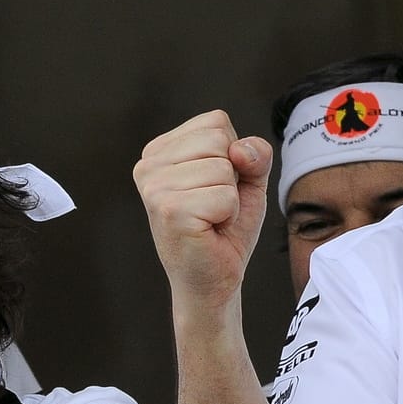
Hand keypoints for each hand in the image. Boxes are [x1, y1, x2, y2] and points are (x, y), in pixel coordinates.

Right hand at [134, 110, 271, 315]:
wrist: (212, 281)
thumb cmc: (224, 230)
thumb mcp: (247, 181)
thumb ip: (254, 154)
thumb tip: (239, 150)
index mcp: (160, 151)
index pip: (216, 122)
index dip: (232, 156)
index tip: (215, 186)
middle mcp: (148, 166)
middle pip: (219, 140)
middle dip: (232, 176)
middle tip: (214, 207)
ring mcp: (154, 188)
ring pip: (223, 168)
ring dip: (230, 199)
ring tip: (210, 219)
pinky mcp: (169, 211)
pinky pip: (225, 196)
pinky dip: (228, 215)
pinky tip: (209, 230)